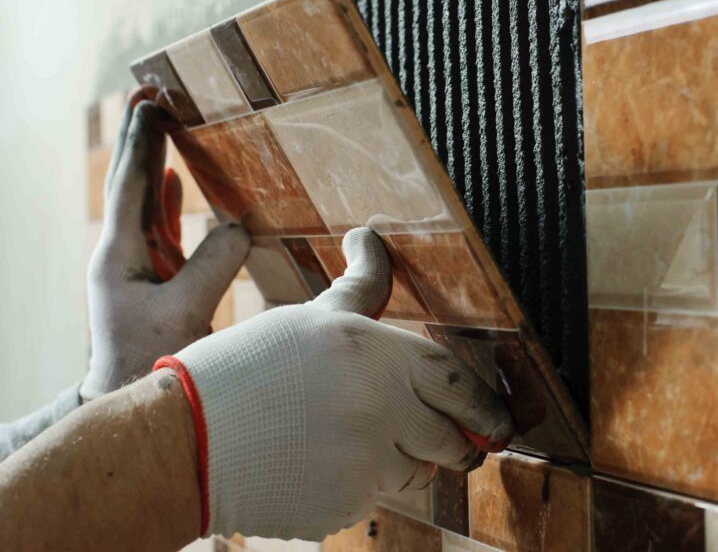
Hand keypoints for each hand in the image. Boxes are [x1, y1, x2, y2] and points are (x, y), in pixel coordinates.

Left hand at [82, 96, 250, 401]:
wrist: (131, 400)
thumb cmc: (153, 361)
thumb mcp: (187, 311)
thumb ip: (214, 264)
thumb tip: (238, 225)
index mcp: (119, 255)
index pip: (130, 186)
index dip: (143, 143)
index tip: (150, 104)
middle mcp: (120, 253)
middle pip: (130, 184)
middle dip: (142, 140)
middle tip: (150, 97)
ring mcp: (133, 265)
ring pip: (142, 201)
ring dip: (153, 161)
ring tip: (162, 123)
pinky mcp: (148, 277)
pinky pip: (156, 225)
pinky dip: (163, 197)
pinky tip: (171, 178)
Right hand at [157, 228, 513, 540]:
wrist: (186, 439)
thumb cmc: (247, 367)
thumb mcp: (311, 316)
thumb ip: (361, 287)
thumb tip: (370, 239)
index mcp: (381, 357)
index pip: (462, 385)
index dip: (489, 407)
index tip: (500, 422)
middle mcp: (384, 413)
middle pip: (455, 441)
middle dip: (457, 442)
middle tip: (447, 438)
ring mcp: (365, 467)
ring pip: (417, 474)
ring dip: (406, 462)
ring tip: (360, 441)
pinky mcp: (342, 509)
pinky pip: (375, 501)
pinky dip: (363, 487)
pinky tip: (324, 463)